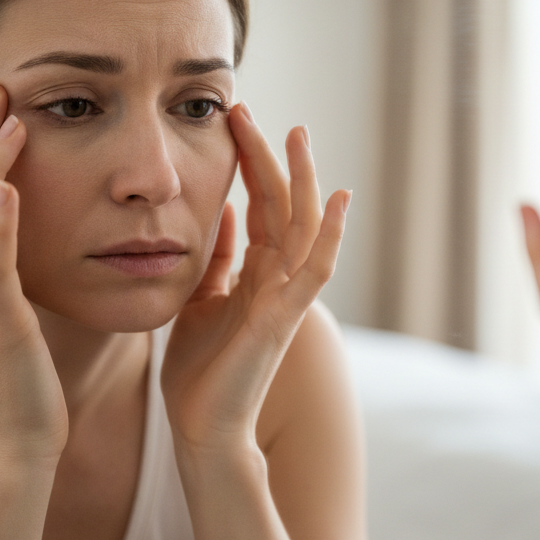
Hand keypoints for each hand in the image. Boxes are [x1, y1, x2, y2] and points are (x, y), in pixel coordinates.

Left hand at [160, 103, 348, 457]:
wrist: (203, 429)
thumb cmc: (200, 374)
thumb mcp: (199, 300)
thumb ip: (215, 261)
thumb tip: (220, 214)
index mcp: (256, 275)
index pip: (260, 207)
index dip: (249, 164)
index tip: (233, 122)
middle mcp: (278, 280)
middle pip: (282, 205)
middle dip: (268, 157)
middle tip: (249, 111)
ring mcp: (287, 298)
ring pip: (305, 227)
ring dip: (303, 179)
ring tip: (298, 134)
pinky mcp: (287, 319)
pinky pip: (317, 270)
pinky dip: (332, 234)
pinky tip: (341, 198)